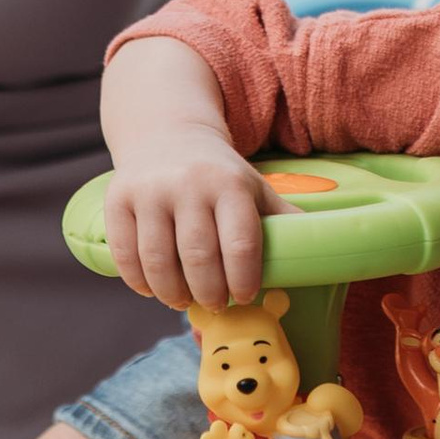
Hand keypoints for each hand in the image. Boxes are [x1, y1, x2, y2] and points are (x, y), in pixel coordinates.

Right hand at [103, 146, 276, 308]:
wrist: (167, 133)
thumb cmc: (218, 175)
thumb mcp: (255, 188)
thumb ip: (283, 220)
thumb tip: (322, 254)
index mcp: (229, 184)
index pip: (241, 243)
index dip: (244, 280)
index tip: (245, 297)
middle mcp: (188, 184)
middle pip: (198, 257)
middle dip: (209, 293)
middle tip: (215, 305)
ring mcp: (149, 191)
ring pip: (158, 261)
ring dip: (172, 293)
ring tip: (183, 301)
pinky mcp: (117, 200)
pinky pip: (126, 254)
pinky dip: (139, 282)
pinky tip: (154, 289)